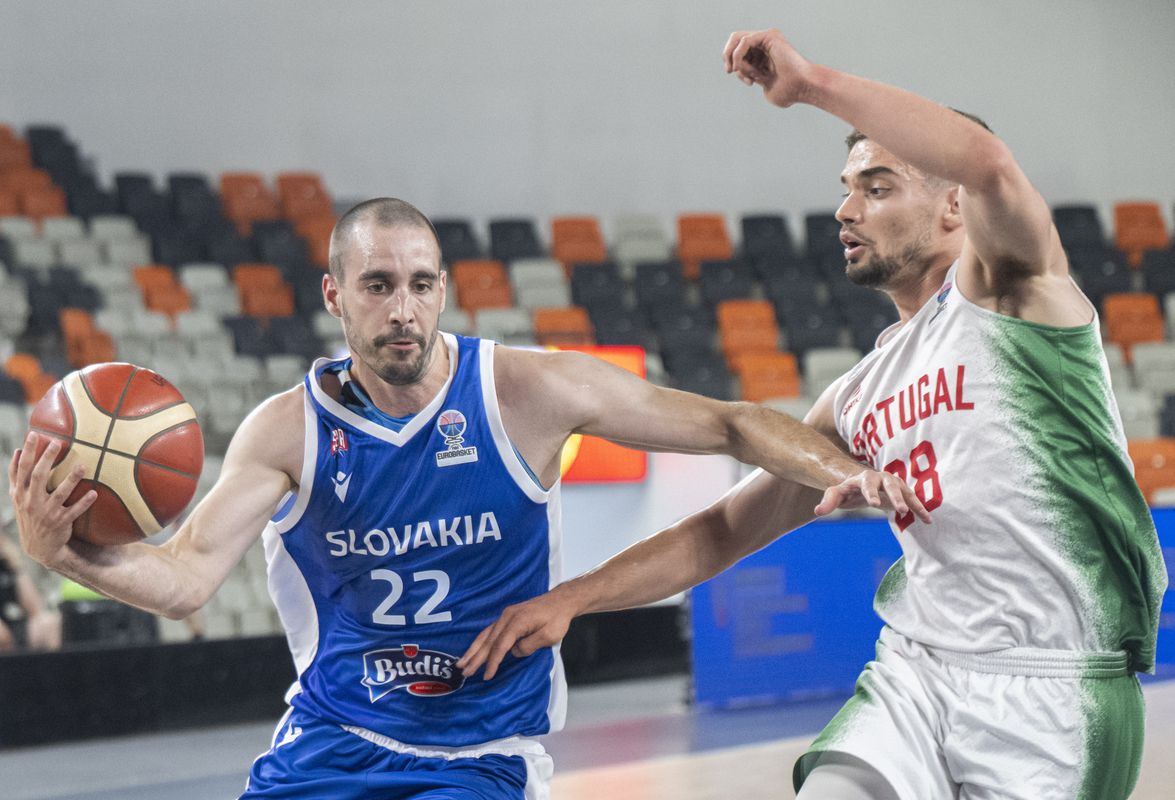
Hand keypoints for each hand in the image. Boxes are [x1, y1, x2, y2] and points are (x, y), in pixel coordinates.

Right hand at [8, 432, 95, 566]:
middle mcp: (30, 502)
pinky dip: (84, 503)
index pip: (21, 469)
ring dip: (71, 479)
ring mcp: (46, 513)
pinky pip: (74, 511)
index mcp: (20, 493)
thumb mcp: (18, 497)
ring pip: (59, 493)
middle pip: (38, 476)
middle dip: (47, 458)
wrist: (38, 547)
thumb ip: (16, 476)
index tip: (34, 434)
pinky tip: (94, 493)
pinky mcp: (61, 522)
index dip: (27, 452)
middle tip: (57, 442)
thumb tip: (17, 451)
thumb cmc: (29, 514)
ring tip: (83, 466)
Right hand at [457, 589, 578, 679]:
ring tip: (461, 663)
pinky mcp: (507, 617)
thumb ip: (529, 646)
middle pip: (488, 640)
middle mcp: (507, 617)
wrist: (560, 601)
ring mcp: (506, 616)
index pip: (500, 646)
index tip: (487, 676)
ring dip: (473, 650)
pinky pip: (490, 631)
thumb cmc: (557, 619)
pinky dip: (481, 642)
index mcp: (517, 622)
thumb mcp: (548, 636)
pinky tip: (475, 650)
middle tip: (463, 671)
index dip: (493, 662)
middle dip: (475, 657)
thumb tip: (514, 652)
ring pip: (486, 635)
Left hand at [723, 28, 814, 107]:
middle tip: (730, 71)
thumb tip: (749, 77)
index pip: (737, 53)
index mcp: (762, 55)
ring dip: (736, 59)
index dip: (734, 67)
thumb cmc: (789, 92)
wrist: (802, 87)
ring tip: (750, 75)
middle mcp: (764, 43)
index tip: (748, 82)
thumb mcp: (765, 87)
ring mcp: (766, 38)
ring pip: (737, 40)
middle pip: (734, 41)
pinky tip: (750, 70)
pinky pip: (744, 41)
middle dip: (727, 56)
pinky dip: (740, 56)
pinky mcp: (769, 36)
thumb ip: (755, 78)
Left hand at [814, 469, 932, 523]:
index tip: (873, 504)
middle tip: (900, 509)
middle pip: (890, 485)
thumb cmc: (849, 490)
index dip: (870, 492)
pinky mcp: (903, 491)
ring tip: (922, 516)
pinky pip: (914, 499)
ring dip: (913, 502)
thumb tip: (818, 511)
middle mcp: (882, 478)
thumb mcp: (837, 494)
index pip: (867, 483)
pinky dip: (921, 509)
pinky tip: (928, 520)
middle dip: (895, 496)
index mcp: (864, 477)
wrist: (863, 484)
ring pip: (905, 491)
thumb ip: (829, 501)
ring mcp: (894, 483)